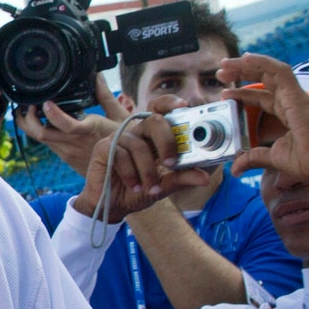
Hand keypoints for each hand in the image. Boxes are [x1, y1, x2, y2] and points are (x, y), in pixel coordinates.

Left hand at [14, 74, 120, 171]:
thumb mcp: (120, 117)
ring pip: (40, 141)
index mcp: (88, 130)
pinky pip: (49, 145)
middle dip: (27, 119)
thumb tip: (98, 77)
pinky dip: (42, 132)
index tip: (46, 102)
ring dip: (31, 126)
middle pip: (40, 134)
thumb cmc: (124, 142)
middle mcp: (74, 143)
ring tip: (30, 110)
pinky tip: (43, 122)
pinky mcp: (66, 158)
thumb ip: (106, 97)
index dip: (52, 114)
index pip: (65, 125)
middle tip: (25, 104)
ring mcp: (67, 153)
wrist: (124, 170)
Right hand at [68, 88, 212, 222]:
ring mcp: (119, 139)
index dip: (171, 103)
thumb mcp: (164, 186)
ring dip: (148, 171)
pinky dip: (131, 174)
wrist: (112, 206)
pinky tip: (134, 186)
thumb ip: (182, 178)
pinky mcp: (103, 148)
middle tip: (171, 163)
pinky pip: (121, 155)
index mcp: (152, 136)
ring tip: (151, 188)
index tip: (184, 106)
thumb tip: (205, 178)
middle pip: (154, 121)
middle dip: (166, 142)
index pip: (160, 110)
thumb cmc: (137, 191)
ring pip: (139, 146)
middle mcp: (136, 133)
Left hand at [220, 53, 308, 186]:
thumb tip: (236, 168)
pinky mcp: (297, 96)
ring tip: (226, 64)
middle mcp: (291, 101)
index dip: (243, 92)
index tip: (224, 93)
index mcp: (287, 112)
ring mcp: (295, 97)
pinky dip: (263, 63)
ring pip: (270, 71)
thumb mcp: (273, 158)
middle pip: (264, 80)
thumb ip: (254, 158)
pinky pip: (280, 72)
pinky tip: (246, 58)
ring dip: (247, 65)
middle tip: (220, 72)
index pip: (262, 96)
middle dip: (241, 72)